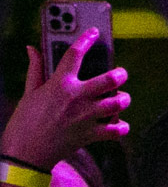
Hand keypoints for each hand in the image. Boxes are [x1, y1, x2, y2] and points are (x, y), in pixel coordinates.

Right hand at [5, 34, 130, 168]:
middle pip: (111, 79)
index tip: (94, 32)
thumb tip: (32, 48)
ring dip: (123, 99)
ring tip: (120, 98)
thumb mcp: (29, 92)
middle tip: (120, 74)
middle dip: (120, 74)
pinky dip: (121, 127)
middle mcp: (77, 98)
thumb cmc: (25, 121)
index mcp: (60, 84)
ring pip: (118, 102)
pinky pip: (117, 130)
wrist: (26, 153)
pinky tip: (118, 124)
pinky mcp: (92, 135)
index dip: (85, 39)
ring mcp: (87, 117)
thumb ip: (36, 69)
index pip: (74, 54)